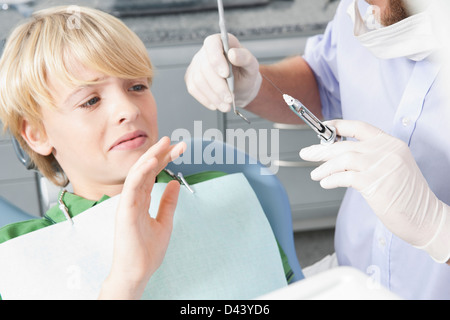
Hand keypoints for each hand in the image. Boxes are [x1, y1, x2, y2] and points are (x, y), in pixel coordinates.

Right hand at [99, 137, 185, 298]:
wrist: (138, 271)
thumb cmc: (147, 251)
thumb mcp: (165, 221)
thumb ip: (168, 202)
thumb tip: (173, 183)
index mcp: (141, 200)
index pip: (153, 174)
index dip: (165, 159)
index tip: (179, 148)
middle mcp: (133, 198)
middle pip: (146, 170)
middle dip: (161, 153)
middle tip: (177, 142)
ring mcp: (128, 203)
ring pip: (137, 173)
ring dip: (151, 156)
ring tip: (165, 144)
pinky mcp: (125, 210)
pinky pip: (132, 186)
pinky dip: (141, 171)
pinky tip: (153, 160)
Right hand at [185, 33, 261, 111]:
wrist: (240, 88)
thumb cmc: (245, 74)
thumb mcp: (252, 66)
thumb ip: (245, 58)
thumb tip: (233, 54)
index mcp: (221, 42)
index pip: (212, 44)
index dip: (216, 59)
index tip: (225, 74)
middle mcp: (206, 52)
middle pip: (205, 67)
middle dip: (218, 86)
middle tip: (229, 98)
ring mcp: (196, 65)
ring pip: (199, 81)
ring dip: (213, 96)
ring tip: (226, 106)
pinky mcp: (191, 78)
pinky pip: (194, 89)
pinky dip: (206, 99)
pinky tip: (216, 104)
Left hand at [300, 120, 449, 262]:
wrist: (425, 218)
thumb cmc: (406, 197)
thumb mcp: (392, 168)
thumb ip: (371, 158)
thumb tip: (339, 156)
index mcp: (391, 144)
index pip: (360, 127)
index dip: (338, 126)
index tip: (323, 128)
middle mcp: (386, 151)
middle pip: (345, 144)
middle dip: (321, 149)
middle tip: (306, 153)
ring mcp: (381, 165)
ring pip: (342, 158)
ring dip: (324, 167)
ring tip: (315, 175)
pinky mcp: (374, 182)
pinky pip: (344, 176)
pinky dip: (331, 179)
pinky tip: (325, 183)